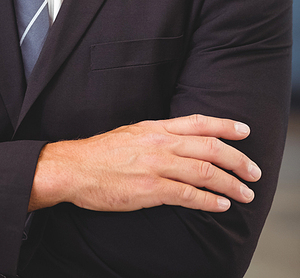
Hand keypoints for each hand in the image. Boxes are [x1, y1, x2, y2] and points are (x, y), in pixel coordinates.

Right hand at [29, 114, 260, 213]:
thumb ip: (156, 136)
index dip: (224, 125)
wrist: (74, 168)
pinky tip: (220, 205)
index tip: (244, 130)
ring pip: (204, 171)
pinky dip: (208, 201)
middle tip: (254, 171)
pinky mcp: (150, 189)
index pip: (198, 122)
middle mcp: (159, 143)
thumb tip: (177, 141)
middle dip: (236, 159)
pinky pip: (188, 195)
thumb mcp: (131, 133)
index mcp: (155, 127)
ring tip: (245, 193)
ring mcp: (156, 165)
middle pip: (209, 147)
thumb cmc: (100, 153)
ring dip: (230, 183)